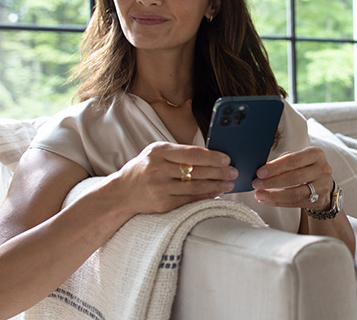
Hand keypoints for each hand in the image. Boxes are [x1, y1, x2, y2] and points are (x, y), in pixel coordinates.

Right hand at [111, 141, 237, 214]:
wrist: (122, 192)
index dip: (212, 157)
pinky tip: (216, 193)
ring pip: (195, 187)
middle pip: (196, 171)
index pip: (191, 154)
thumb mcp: (157, 152)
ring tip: (229, 183)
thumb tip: (211, 155)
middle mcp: (158, 170)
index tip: (226, 159)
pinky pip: (189, 200)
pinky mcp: (162, 204)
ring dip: (216, 185)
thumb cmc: (145, 168)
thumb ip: (179, 152)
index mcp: (159, 152)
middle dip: (219, 172)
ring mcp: (160, 188)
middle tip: (233, 171)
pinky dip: (205, 196)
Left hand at [252, 146, 332, 210]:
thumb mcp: (299, 159)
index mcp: (315, 154)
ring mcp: (322, 186)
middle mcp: (322, 169)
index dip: (275, 167)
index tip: (260, 172)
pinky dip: (278, 202)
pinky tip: (267, 200)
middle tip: (257, 184)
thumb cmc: (307, 168)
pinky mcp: (318, 201)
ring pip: (295, 193)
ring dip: (274, 195)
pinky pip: (295, 203)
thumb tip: (264, 169)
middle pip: (295, 177)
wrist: (324, 184)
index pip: (293, 160)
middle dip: (272, 181)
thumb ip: (284, 161)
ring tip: (260, 194)